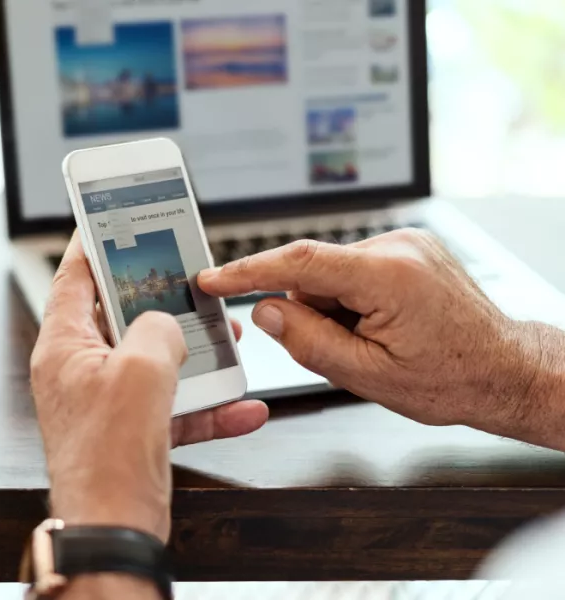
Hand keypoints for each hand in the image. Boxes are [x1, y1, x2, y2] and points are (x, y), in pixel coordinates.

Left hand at [31, 233, 267, 541]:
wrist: (117, 526)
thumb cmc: (109, 455)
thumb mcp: (141, 369)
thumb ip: (159, 329)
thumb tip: (169, 326)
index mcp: (66, 347)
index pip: (75, 279)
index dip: (95, 247)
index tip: (116, 227)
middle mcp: (84, 370)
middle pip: (124, 317)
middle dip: (164, 303)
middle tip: (190, 286)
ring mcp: (111, 399)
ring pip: (157, 358)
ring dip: (196, 352)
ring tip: (228, 342)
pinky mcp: (136, 426)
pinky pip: (177, 403)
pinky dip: (209, 403)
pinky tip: (243, 406)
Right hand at [199, 230, 564, 448]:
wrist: (502, 368)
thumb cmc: (449, 378)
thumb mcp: (368, 375)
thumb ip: (309, 341)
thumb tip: (266, 311)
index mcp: (389, 277)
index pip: (300, 262)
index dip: (249, 270)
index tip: (214, 278)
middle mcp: (397, 247)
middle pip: (315, 273)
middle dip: (310, 312)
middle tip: (344, 347)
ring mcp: (405, 244)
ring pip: (333, 274)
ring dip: (335, 308)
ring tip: (374, 340)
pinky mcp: (406, 249)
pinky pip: (353, 270)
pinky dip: (350, 299)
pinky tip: (380, 324)